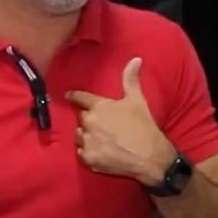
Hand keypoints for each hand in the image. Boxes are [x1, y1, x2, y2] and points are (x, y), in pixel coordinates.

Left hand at [67, 58, 175, 185]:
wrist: (150, 157)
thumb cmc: (143, 127)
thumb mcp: (137, 100)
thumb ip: (131, 79)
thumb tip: (136, 59)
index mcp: (99, 106)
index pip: (80, 98)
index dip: (74, 96)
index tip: (68, 95)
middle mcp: (89, 122)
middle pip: (81, 118)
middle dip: (89, 119)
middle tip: (102, 124)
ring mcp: (88, 141)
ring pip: (79, 135)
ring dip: (86, 135)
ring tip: (99, 139)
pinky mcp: (89, 158)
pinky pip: (81, 152)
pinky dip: (87, 151)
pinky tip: (99, 151)